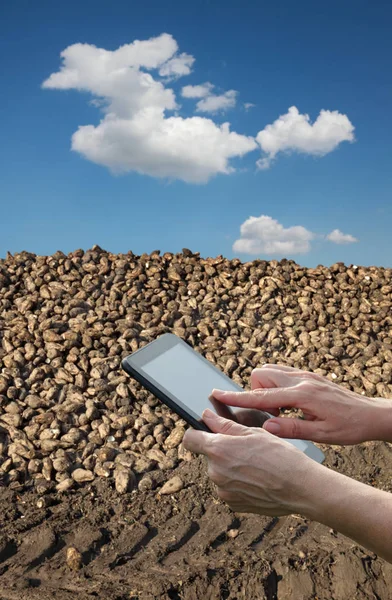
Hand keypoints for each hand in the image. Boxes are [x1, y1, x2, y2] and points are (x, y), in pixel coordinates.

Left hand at [183, 409, 320, 515]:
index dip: (196, 433)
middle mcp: (215, 472)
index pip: (190, 439)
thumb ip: (224, 424)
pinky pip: (229, 489)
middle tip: (246, 449)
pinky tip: (257, 480)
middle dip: (222, 451)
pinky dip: (239, 484)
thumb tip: (206, 416)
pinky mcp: (233, 504)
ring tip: (256, 466)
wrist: (300, 487)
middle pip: (209, 456)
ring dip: (231, 469)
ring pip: (220, 473)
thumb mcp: (253, 432)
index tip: (204, 432)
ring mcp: (223, 491)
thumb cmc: (280, 456)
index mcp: (218, 450)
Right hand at [212, 364, 391, 444]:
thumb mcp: (321, 435)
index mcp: (302, 395)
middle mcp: (301, 380)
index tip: (217, 395)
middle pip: (262, 374)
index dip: (237, 396)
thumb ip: (291, 428)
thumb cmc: (349, 427)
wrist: (371, 415)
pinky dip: (278, 386)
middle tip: (271, 414)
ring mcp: (306, 375)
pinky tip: (289, 405)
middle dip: (256, 391)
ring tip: (281, 411)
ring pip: (271, 371)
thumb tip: (265, 427)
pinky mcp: (310, 376)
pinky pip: (283, 373)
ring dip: (266, 388)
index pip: (261, 395)